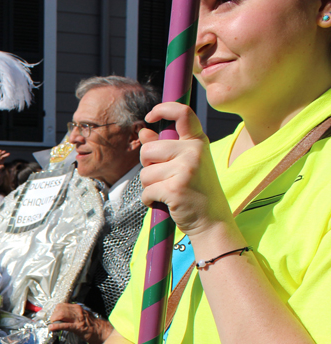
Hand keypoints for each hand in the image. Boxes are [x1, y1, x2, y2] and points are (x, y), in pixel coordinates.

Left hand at [48, 303, 112, 343]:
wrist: (102, 331)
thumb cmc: (92, 325)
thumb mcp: (81, 317)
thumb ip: (71, 316)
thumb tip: (61, 318)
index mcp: (77, 308)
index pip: (61, 305)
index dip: (55, 311)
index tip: (53, 317)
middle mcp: (77, 311)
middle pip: (59, 309)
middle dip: (53, 316)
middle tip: (53, 323)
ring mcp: (78, 319)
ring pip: (61, 315)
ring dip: (54, 320)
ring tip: (52, 326)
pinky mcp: (78, 327)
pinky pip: (66, 325)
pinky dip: (57, 326)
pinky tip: (52, 328)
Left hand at [139, 102, 233, 239]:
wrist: (212, 221)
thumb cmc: (195, 192)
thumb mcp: (184, 165)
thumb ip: (163, 148)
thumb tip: (144, 132)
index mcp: (197, 142)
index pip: (183, 113)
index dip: (163, 109)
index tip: (150, 116)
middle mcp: (194, 151)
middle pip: (147, 150)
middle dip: (148, 167)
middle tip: (165, 179)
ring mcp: (186, 169)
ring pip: (145, 173)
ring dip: (150, 187)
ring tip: (169, 192)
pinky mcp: (175, 188)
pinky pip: (146, 192)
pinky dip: (150, 200)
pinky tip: (167, 203)